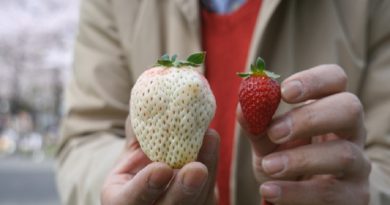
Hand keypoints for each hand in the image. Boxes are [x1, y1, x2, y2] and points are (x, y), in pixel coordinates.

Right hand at [101, 121, 219, 204]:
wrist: (156, 185)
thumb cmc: (138, 168)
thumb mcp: (128, 155)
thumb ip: (135, 136)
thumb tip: (144, 100)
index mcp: (123, 202)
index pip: (131, 200)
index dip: (146, 187)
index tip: (161, 168)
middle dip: (185, 188)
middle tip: (196, 169)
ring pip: (197, 198)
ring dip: (206, 168)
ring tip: (209, 138)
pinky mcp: (201, 204)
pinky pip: (210, 189)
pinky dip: (211, 163)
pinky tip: (210, 141)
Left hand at [238, 65, 370, 204]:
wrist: (292, 198)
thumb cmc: (283, 160)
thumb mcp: (266, 141)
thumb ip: (256, 124)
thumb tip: (243, 105)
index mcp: (330, 107)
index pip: (335, 79)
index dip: (313, 80)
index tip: (284, 91)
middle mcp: (351, 131)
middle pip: (349, 109)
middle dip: (309, 118)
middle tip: (274, 132)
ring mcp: (358, 164)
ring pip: (343, 154)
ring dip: (299, 160)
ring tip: (268, 166)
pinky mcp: (354, 196)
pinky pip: (330, 193)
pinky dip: (295, 192)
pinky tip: (269, 190)